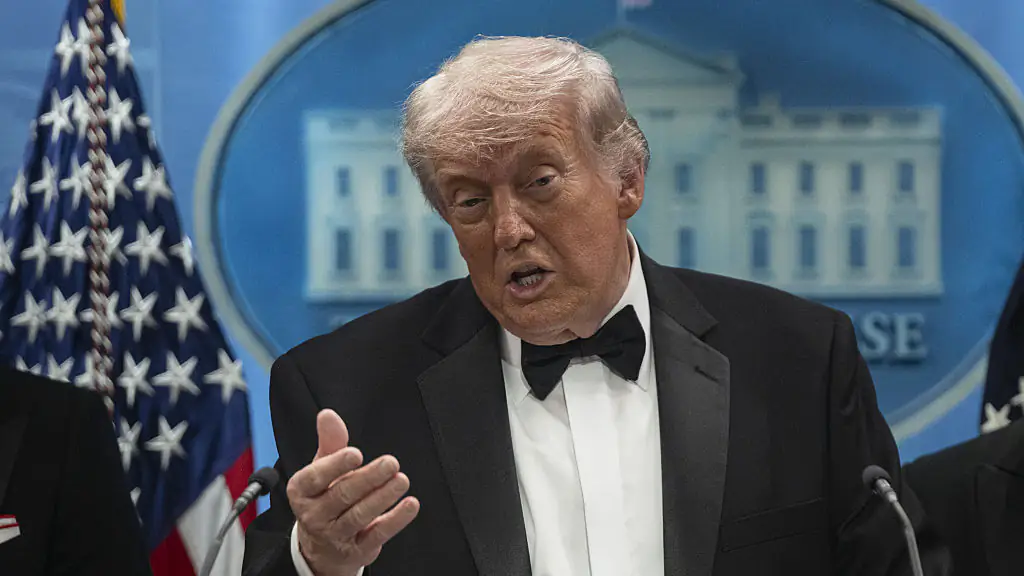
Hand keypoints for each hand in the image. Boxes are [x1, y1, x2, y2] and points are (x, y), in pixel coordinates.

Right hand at [287, 409, 419, 575]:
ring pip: (359, 515)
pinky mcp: (356, 550)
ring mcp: (334, 535)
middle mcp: (314, 515)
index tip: (356, 453)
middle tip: (391, 463)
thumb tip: (327, 415)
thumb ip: (329, 441)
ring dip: (383, 497)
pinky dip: (395, 520)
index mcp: (301, 491)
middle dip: (368, 478)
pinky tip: (410, 505)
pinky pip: (377, 535)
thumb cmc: (324, 496)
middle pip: (342, 495)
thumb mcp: (322, 467)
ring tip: (401, 480)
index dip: (336, 465)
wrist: (322, 546)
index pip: (315, 477)